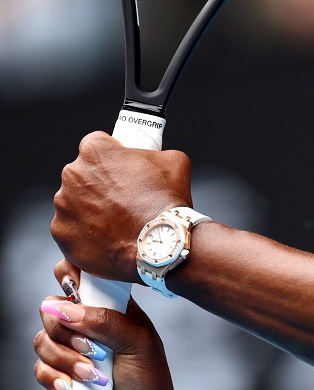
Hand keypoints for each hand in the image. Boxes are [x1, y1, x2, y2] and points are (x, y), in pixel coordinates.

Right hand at [34, 262, 177, 389]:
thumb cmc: (147, 380)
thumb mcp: (139, 345)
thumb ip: (106, 321)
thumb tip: (62, 308)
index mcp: (110, 309)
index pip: (81, 278)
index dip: (70, 275)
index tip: (72, 289)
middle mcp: (85, 325)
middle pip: (51, 306)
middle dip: (66, 328)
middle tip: (92, 348)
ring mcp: (68, 349)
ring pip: (42, 338)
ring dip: (66, 358)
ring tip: (93, 374)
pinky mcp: (55, 374)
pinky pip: (39, 367)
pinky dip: (56, 377)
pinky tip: (74, 388)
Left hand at [52, 132, 193, 281]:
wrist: (161, 245)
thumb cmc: (166, 203)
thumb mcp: (175, 162)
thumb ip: (156, 154)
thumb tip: (155, 159)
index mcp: (94, 152)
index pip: (97, 144)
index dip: (113, 157)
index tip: (123, 169)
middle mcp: (72, 175)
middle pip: (83, 176)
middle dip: (100, 185)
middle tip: (125, 199)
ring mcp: (64, 207)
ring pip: (75, 204)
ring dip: (92, 211)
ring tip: (119, 224)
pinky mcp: (63, 235)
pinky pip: (72, 232)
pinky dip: (86, 237)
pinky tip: (109, 241)